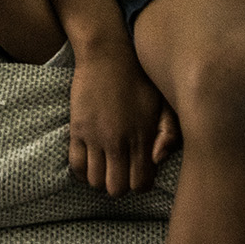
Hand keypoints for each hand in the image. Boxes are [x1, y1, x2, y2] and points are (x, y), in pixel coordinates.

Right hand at [66, 47, 179, 195]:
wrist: (108, 55)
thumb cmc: (141, 78)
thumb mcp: (163, 103)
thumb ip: (169, 133)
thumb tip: (158, 160)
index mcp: (141, 137)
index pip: (140, 182)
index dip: (142, 184)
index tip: (141, 173)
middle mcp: (117, 142)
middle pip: (116, 188)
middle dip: (121, 185)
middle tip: (123, 172)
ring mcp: (95, 138)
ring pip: (94, 181)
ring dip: (102, 179)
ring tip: (107, 167)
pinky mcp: (77, 130)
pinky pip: (75, 166)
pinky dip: (83, 172)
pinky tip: (91, 162)